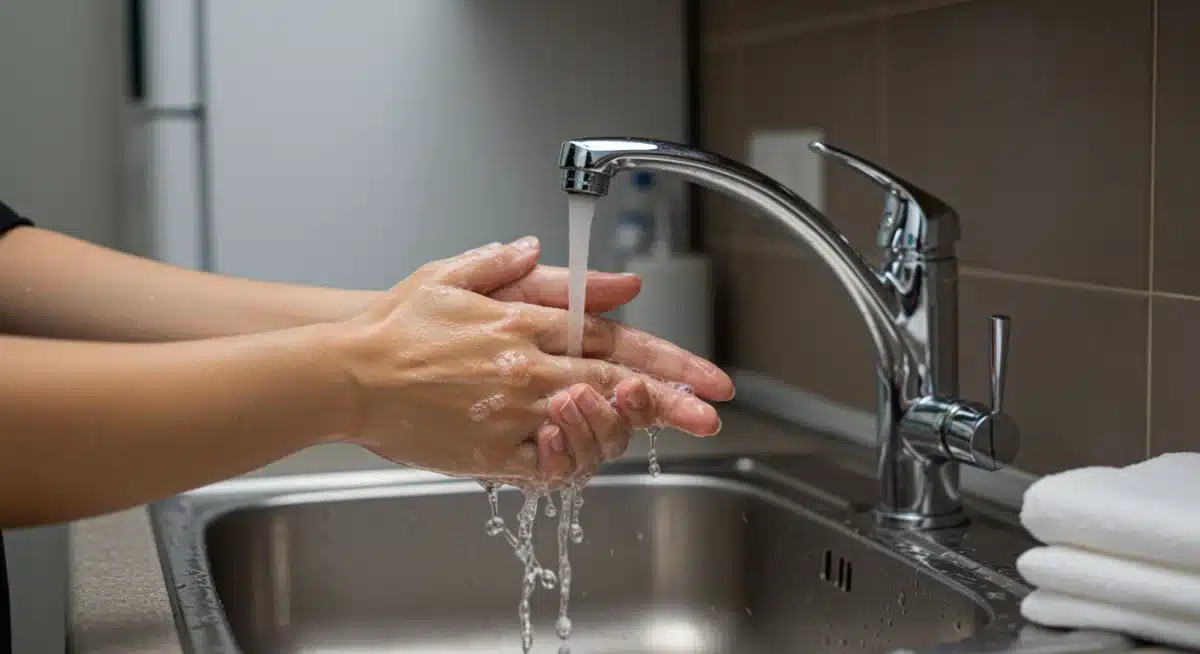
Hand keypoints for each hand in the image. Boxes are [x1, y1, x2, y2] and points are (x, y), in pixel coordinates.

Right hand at [334, 236, 732, 483]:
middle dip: (672, 401)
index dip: (667, 360)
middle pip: (616, 385)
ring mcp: (509, 414)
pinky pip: (546, 466)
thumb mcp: (461, 275)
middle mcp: (525, 368)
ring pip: (590, 426)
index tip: (706, 376)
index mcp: (523, 322)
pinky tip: (588, 452)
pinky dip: (573, 461)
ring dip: (626, 429)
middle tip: (711, 413)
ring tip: (650, 427)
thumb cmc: (399, 323)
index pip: (614, 340)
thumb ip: (530, 271)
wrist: (344, 372)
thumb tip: (603, 277)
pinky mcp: (488, 453)